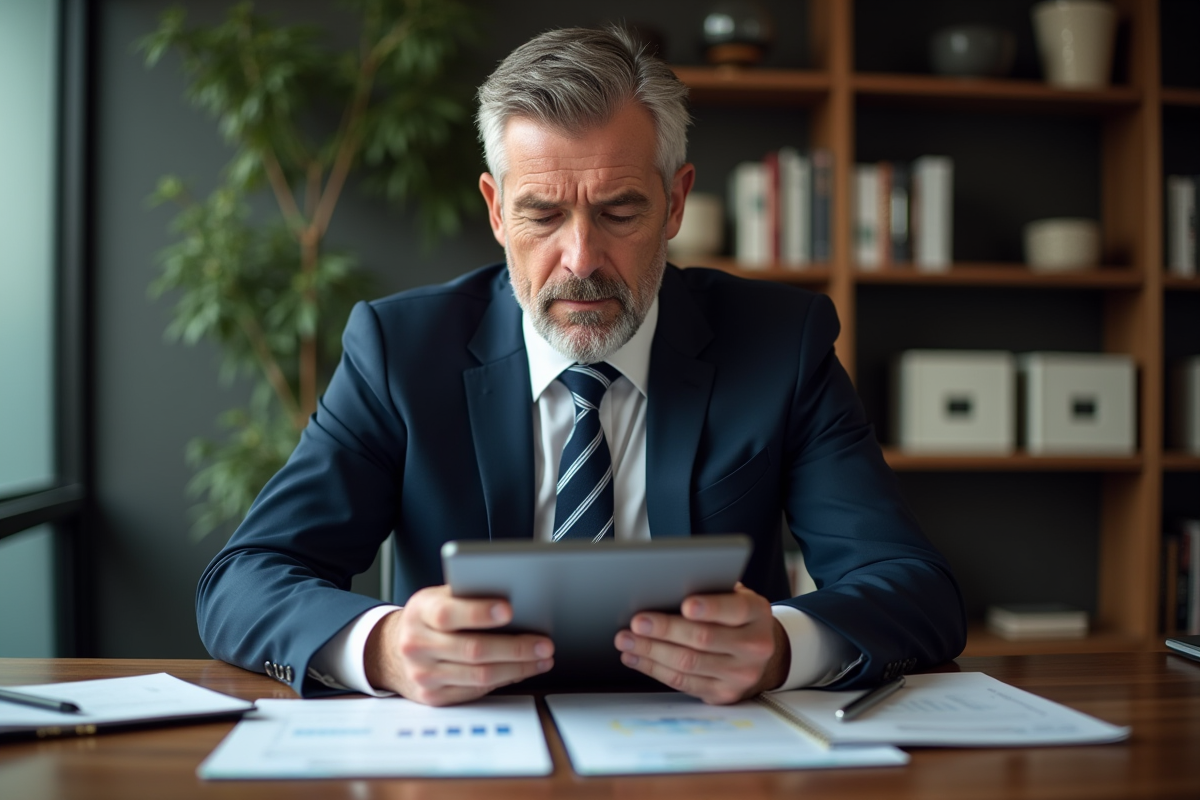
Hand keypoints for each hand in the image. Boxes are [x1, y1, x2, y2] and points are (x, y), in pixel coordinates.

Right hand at [364, 585, 553, 705]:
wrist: (390, 650)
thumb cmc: (428, 618)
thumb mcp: (438, 597)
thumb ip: (467, 596)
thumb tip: (515, 600)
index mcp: (420, 613)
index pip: (447, 614)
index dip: (478, 613)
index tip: (508, 609)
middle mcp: (418, 645)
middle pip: (473, 650)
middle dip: (515, 648)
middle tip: (544, 643)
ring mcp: (424, 675)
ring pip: (479, 676)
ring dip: (518, 668)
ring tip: (542, 658)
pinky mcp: (433, 697)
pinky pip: (476, 690)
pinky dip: (504, 680)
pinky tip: (521, 670)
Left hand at [614, 582, 789, 703]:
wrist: (758, 652)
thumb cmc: (735, 615)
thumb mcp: (734, 596)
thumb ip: (711, 590)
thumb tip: (668, 586)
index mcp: (757, 614)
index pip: (735, 609)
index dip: (710, 608)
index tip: (686, 605)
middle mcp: (755, 647)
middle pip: (704, 639)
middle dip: (666, 630)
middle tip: (637, 622)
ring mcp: (740, 675)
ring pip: (688, 664)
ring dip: (651, 651)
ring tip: (627, 640)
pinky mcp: (722, 694)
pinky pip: (682, 682)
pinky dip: (654, 669)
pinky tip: (636, 658)